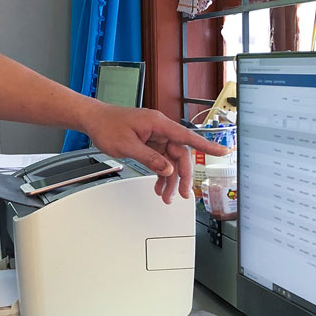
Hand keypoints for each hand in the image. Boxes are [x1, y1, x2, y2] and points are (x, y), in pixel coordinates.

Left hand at [82, 103, 231, 202]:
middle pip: (179, 153)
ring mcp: (154, 135)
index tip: (223, 152)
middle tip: (181, 193)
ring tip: (166, 195)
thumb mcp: (128, 146)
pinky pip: (160, 158)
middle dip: (181, 175)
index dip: (206, 146)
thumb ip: (150, 158)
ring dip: (170, 178)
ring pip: (170, 159)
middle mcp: (159, 128)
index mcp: (158, 123)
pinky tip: (158, 185)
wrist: (93, 119)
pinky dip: (160, 172)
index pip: (187, 136)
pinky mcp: (148, 141)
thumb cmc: (107, 126)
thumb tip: (167, 169)